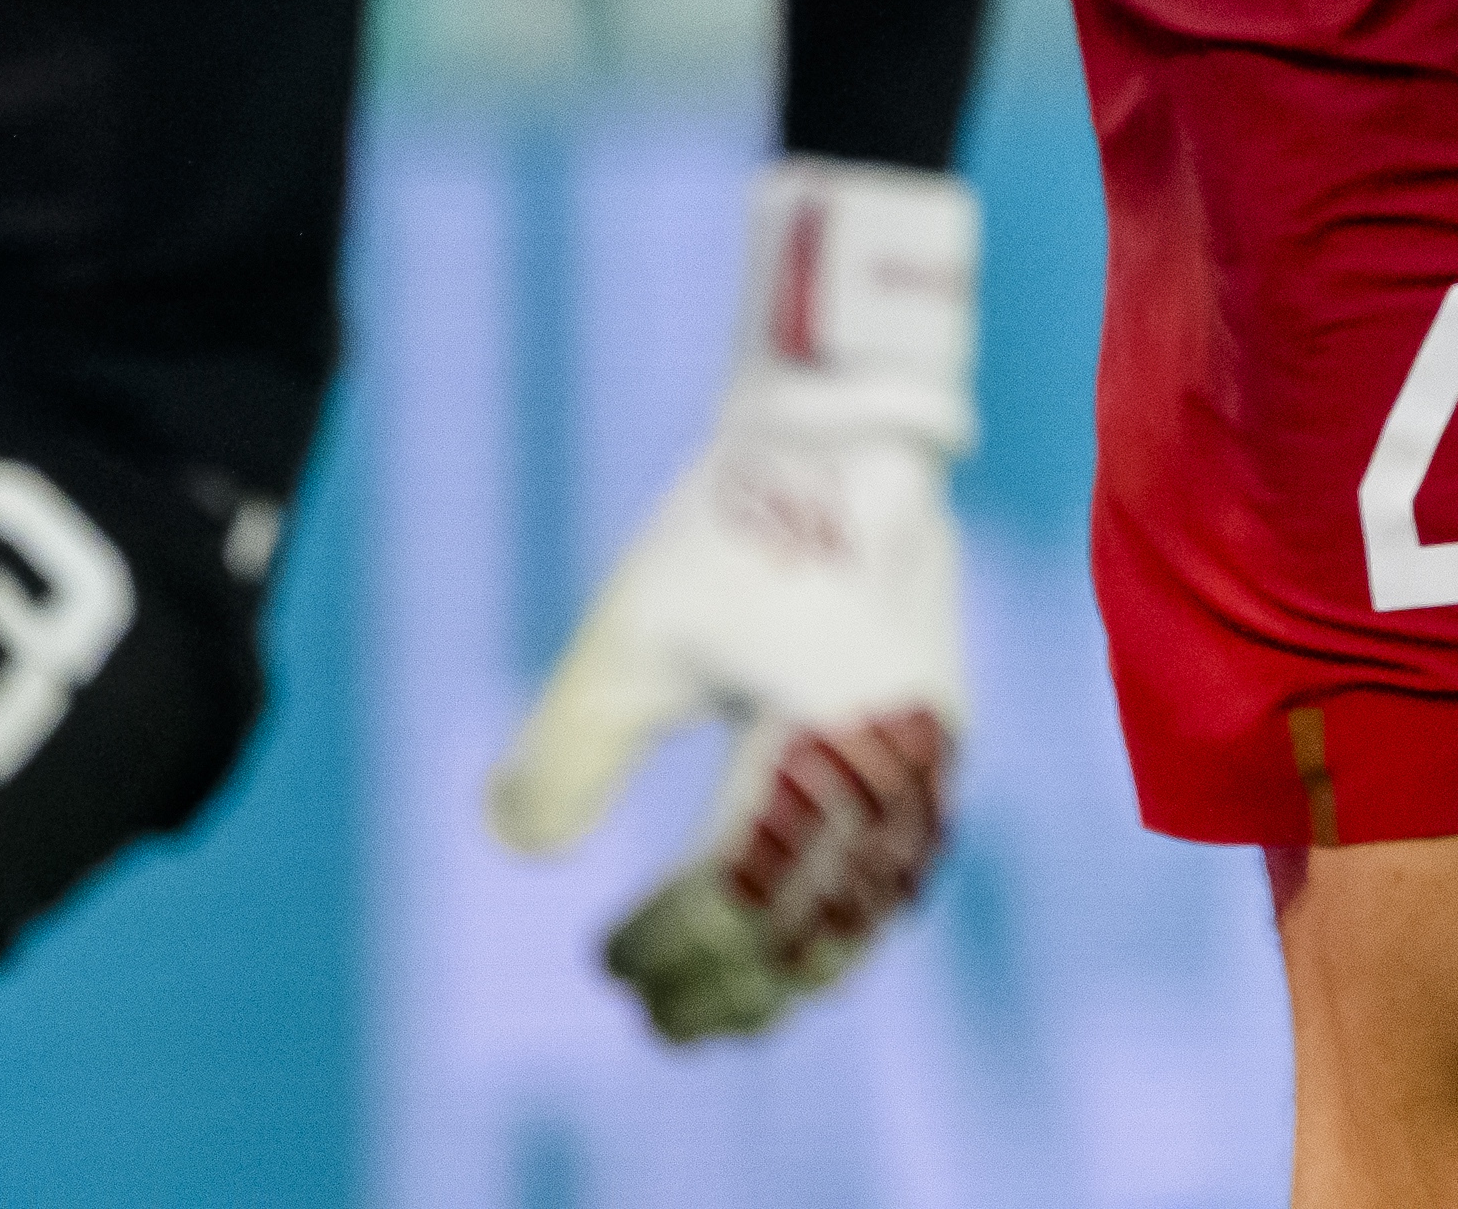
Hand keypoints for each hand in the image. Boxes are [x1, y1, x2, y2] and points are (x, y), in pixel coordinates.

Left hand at [491, 157, 978, 1043]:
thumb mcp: (628, 634)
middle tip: (655, 1016)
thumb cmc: (731, 529)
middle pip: (810, 923)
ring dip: (795, 970)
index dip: (668, 947)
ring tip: (726, 1005)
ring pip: (869, 908)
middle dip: (729, 984)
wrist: (850, 441)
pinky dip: (851, 921)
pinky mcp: (942, 731)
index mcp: (815, 743)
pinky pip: (905, 865)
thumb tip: (515, 844)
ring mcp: (930, 751)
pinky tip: (804, 938)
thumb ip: (568, 746)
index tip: (607, 959)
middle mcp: (889, 762)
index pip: (735, 895)